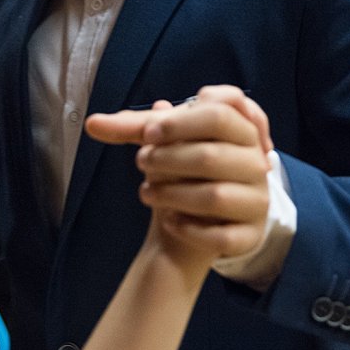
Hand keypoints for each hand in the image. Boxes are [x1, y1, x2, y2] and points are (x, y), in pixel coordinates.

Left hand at [86, 85, 272, 264]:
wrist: (198, 217)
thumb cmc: (182, 168)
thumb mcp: (162, 142)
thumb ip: (132, 129)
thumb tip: (92, 123)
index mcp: (242, 130)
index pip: (219, 114)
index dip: (179, 123)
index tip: (147, 134)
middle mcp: (256, 163)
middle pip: (211, 155)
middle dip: (167, 160)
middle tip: (141, 162)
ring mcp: (257, 200)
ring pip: (215, 197)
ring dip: (172, 194)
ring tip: (146, 192)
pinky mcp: (250, 235)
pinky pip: (221, 235)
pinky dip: (188, 228)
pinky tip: (168, 221)